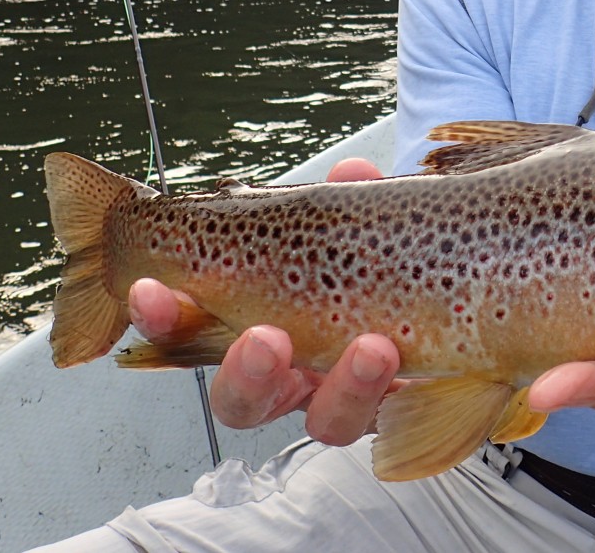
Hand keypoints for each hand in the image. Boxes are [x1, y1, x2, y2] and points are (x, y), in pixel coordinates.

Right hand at [126, 156, 399, 444]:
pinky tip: (406, 354)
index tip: (148, 290)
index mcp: (255, 325)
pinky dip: (395, 385)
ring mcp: (345, 397)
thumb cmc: (376, 267)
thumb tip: (350, 173)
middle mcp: (293, 375)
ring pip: (324, 422)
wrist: (446, 303)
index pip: (190, 332)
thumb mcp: (354, 226)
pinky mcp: (398, 408)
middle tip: (264, 339)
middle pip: (242, 402)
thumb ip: (349, 204)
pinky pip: (392, 418)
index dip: (164, 318)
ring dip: (342, 387)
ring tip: (371, 346)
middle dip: (244, 375)